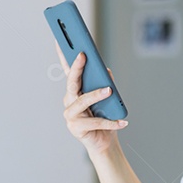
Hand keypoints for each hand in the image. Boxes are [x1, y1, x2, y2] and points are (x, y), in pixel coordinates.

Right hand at [55, 40, 126, 155]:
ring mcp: (70, 115)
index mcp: (74, 92)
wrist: (104, 143)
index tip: (61, 40)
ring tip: (109, 91)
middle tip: (83, 55)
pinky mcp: (76, 128)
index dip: (62, 56)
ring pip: (82, 101)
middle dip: (76, 67)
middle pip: (72, 83)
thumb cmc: (104, 118)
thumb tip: (105, 70)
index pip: (68, 71)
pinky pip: (94, 122)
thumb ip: (105, 83)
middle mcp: (69, 101)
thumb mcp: (107, 98)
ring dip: (96, 95)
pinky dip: (110, 122)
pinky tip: (122, 121)